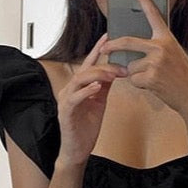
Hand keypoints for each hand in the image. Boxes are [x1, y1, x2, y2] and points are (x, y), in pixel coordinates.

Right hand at [55, 34, 126, 167]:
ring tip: (112, 74)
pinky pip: (75, 98)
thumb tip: (115, 70)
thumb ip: (104, 86)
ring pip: (79, 80)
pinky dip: (86, 91)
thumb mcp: (99, 102)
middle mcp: (70, 89)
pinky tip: (97, 87)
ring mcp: (66, 100)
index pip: (88, 64)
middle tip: (121, 66)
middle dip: (104, 65)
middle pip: (85, 70)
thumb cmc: (86, 128)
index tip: (109, 37)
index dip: (97, 49)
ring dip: (97, 75)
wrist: (77, 150)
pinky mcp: (66, 112)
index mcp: (78, 86)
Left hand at [101, 0, 187, 122]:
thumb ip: (155, 48)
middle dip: (113, 46)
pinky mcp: (150, 77)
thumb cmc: (182, 76)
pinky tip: (153, 86)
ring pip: (130, 66)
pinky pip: (133, 79)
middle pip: (127, 42)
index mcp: (167, 38)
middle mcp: (160, 47)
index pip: (153, 14)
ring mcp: (155, 62)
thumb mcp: (173, 55)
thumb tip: (132, 51)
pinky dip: (139, 84)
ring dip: (136, 74)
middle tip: (104, 48)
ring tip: (153, 78)